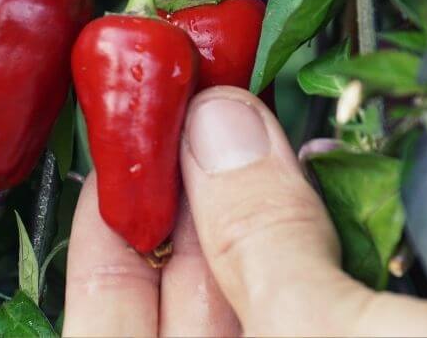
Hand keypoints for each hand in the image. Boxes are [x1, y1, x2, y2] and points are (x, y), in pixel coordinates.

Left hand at [63, 87, 426, 336]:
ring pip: (258, 296)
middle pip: (181, 299)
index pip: (104, 316)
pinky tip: (322, 185)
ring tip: (254, 127)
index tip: (127, 138)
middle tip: (197, 109)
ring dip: (259, 211)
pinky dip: (320, 246)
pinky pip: (321, 307)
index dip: (109, 220)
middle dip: (190, 198)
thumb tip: (214, 128)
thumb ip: (261, 244)